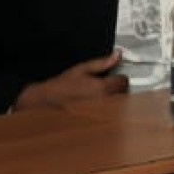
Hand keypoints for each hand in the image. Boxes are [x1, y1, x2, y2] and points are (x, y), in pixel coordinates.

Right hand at [13, 52, 128, 109]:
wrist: (50, 99)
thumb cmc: (64, 85)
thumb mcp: (83, 68)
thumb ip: (103, 62)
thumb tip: (117, 54)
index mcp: (102, 87)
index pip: (123, 81)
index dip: (119, 76)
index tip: (114, 74)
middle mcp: (104, 101)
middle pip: (123, 92)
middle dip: (118, 86)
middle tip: (107, 83)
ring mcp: (101, 111)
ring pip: (118, 102)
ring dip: (115, 97)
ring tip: (101, 93)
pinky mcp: (97, 118)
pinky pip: (110, 111)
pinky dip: (109, 106)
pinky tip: (98, 102)